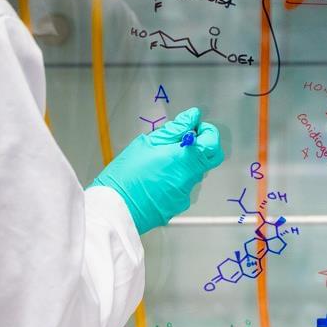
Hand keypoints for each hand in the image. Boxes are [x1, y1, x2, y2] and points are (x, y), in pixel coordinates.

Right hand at [89, 107, 223, 233]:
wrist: (114, 208)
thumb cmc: (126, 176)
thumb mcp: (148, 143)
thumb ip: (175, 129)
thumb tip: (192, 117)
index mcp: (186, 159)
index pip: (212, 141)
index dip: (207, 131)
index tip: (195, 127)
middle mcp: (190, 178)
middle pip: (209, 158)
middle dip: (201, 146)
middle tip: (182, 141)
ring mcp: (185, 194)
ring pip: (193, 172)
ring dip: (183, 164)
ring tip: (159, 162)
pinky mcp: (177, 205)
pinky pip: (182, 187)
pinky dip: (174, 179)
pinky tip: (155, 178)